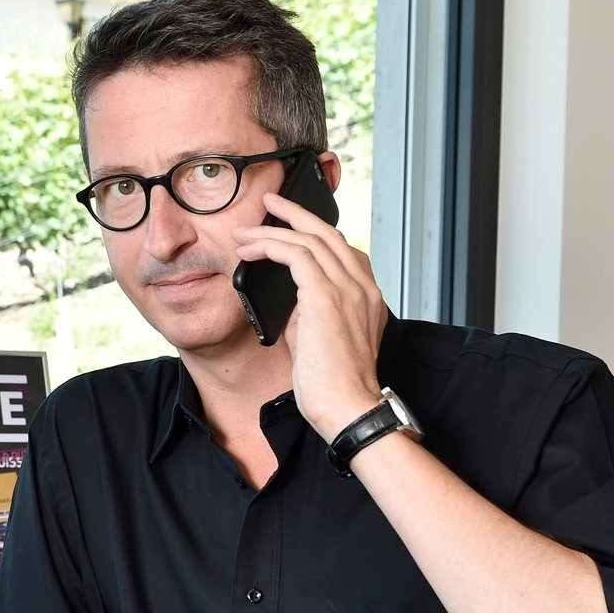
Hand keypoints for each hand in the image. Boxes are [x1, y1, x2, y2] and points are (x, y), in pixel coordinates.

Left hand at [233, 189, 390, 439]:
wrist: (348, 408)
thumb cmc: (335, 387)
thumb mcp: (321, 340)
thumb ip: (309, 314)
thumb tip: (288, 301)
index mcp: (367, 297)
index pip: (343, 250)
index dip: (316, 233)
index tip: (292, 228)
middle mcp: (362, 287)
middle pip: (328, 233)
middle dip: (296, 214)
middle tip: (270, 204)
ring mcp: (348, 289)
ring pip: (310, 239)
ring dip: (273, 231)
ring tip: (246, 231)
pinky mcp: (326, 297)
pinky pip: (295, 254)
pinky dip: (270, 246)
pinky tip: (250, 251)